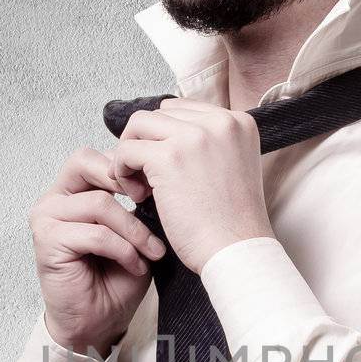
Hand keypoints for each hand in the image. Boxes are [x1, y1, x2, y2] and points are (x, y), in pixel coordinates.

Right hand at [28, 146, 167, 355]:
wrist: (100, 322)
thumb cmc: (117, 279)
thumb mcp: (136, 230)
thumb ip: (136, 200)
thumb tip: (157, 173)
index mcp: (73, 190)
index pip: (97, 156)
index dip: (129, 167)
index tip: (159, 189)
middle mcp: (55, 199)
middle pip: (86, 161)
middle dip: (124, 181)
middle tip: (151, 202)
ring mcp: (47, 218)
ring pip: (99, 203)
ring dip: (133, 229)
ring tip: (151, 251)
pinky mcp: (47, 242)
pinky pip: (95, 234)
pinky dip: (122, 249)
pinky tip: (135, 265)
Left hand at [110, 100, 274, 274]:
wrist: (237, 252)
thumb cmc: (231, 224)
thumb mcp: (231, 169)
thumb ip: (206, 146)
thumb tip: (158, 135)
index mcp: (238, 122)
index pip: (183, 110)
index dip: (165, 138)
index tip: (164, 168)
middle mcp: (220, 122)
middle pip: (159, 114)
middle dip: (147, 144)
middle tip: (148, 180)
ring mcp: (194, 136)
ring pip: (138, 125)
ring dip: (131, 154)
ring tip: (140, 187)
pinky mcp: (169, 157)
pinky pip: (127, 150)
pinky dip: (122, 171)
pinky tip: (137, 195)